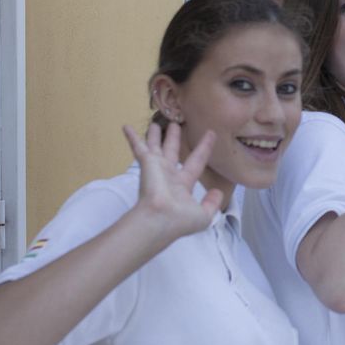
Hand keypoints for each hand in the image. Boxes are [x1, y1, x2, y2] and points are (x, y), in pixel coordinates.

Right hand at [121, 122, 220, 240]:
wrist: (160, 220)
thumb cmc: (180, 219)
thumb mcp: (204, 215)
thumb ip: (212, 203)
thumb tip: (218, 192)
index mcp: (182, 185)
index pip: (197, 162)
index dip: (204, 148)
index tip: (211, 133)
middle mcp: (169, 175)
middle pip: (172, 151)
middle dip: (174, 139)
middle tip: (175, 124)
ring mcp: (156, 169)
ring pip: (155, 147)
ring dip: (155, 136)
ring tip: (155, 124)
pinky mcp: (146, 164)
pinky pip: (138, 147)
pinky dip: (132, 137)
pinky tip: (126, 126)